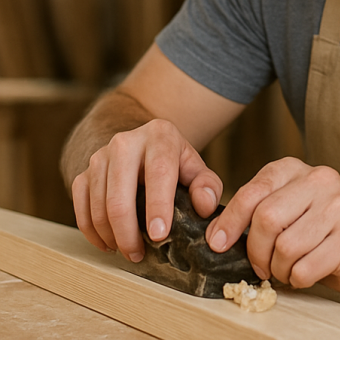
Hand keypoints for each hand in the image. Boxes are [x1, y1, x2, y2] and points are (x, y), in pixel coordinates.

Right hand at [71, 118, 222, 262]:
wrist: (145, 146)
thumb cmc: (175, 164)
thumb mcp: (196, 170)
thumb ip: (208, 186)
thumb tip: (205, 206)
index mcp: (159, 136)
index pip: (158, 173)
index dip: (158, 206)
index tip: (159, 235)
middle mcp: (125, 142)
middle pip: (120, 196)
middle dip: (128, 232)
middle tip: (139, 255)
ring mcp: (100, 156)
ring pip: (98, 206)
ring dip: (111, 236)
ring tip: (129, 251)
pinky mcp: (84, 172)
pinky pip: (80, 207)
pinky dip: (92, 232)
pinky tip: (108, 244)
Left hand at [205, 158, 339, 294]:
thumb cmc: (328, 231)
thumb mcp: (294, 207)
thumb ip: (261, 211)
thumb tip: (217, 234)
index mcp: (300, 170)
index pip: (254, 190)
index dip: (230, 220)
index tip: (217, 242)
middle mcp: (322, 182)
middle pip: (266, 219)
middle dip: (256, 252)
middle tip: (262, 266)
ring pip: (285, 248)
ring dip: (280, 268)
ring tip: (290, 268)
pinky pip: (305, 268)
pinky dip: (298, 279)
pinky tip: (308, 273)